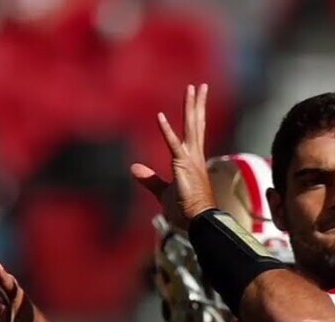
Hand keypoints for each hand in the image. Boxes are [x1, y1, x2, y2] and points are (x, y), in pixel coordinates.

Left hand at [131, 84, 216, 230]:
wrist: (199, 223)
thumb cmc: (186, 211)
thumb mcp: (164, 192)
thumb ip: (150, 179)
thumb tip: (133, 168)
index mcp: (193, 161)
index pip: (195, 132)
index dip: (195, 115)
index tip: (197, 99)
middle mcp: (195, 156)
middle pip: (197, 124)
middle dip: (197, 104)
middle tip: (200, 86)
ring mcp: (191, 160)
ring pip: (192, 127)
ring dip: (191, 107)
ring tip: (192, 89)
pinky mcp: (183, 166)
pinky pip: (173, 145)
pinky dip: (166, 131)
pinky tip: (160, 116)